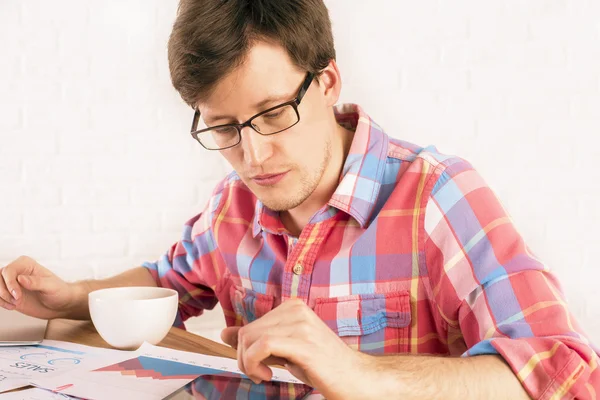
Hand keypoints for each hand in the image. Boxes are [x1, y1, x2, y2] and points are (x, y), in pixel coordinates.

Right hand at [0, 256, 77, 319]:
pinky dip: (0, 302)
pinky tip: (11, 307)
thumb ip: (36, 282)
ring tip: (14, 304)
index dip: (10, 283)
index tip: (17, 295)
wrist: (60, 305)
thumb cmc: (59, 292)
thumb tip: (20, 278)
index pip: (9, 270)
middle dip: (3, 291)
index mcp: (27, 264)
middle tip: (16, 301)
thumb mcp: (51, 287)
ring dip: (1, 297)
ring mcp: (12, 283)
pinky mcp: (9, 294)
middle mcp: (17, 272)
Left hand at [221, 299, 372, 399]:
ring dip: (248, 363)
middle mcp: (296, 310)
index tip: (256, 366)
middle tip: (259, 374)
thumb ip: (257, 340)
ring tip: (264, 375)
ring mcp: (301, 324)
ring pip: (251, 338)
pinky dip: (254, 363)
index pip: (250, 325)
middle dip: (244, 358)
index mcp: (293, 307)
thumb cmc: (323, 366)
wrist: (356, 378)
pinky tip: (268, 375)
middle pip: (247, 332)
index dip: (244, 350)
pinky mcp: (303, 342)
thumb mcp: (285, 349)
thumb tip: (224, 333)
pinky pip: (262, 346)